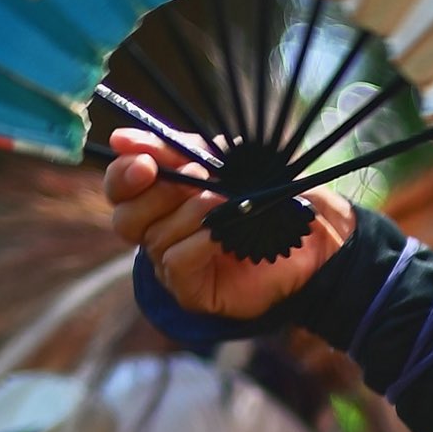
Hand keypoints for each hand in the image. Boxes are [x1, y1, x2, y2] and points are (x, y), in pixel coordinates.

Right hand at [102, 126, 354, 324]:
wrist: (314, 233)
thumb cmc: (266, 193)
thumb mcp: (220, 159)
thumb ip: (174, 149)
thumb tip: (122, 138)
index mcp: (160, 202)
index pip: (119, 191)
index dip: (122, 177)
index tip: (144, 162)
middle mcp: (160, 235)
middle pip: (126, 219)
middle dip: (158, 195)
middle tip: (196, 179)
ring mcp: (173, 267)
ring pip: (155, 239)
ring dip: (192, 214)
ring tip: (226, 203)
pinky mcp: (193, 292)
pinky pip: (176, 264)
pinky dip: (198, 244)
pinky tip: (222, 235)